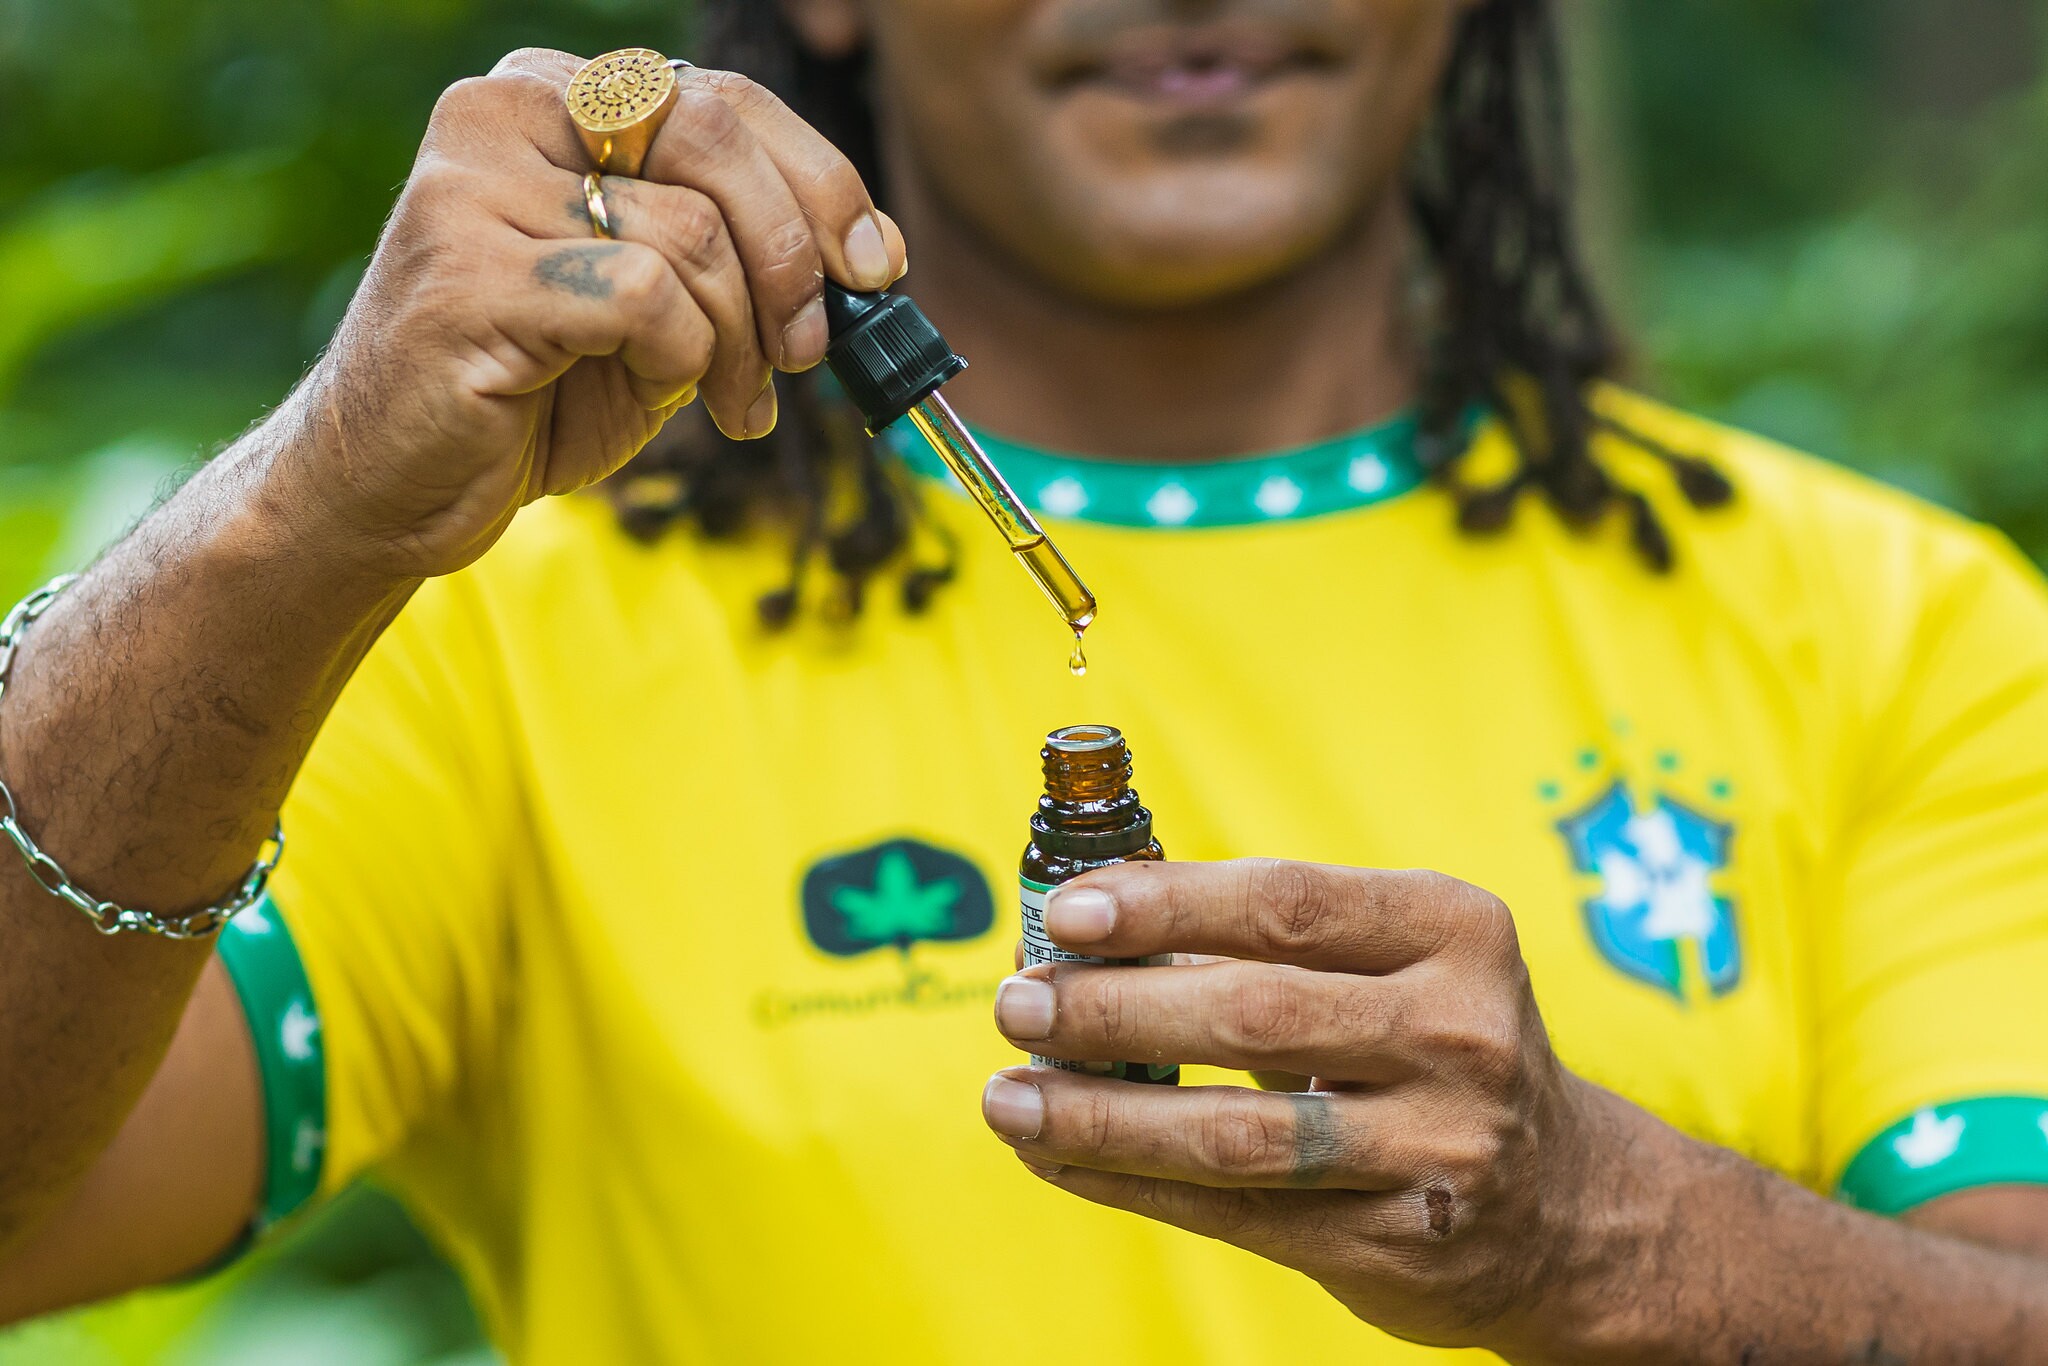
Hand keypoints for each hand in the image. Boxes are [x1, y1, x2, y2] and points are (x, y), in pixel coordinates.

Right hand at [273, 48, 904, 579]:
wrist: (392, 485)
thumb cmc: (530, 394)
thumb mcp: (656, 309)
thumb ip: (732, 256)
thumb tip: (870, 257)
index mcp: (554, 100)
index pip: (722, 99)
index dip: (821, 181)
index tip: (878, 265)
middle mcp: (505, 112)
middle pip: (715, 138)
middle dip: (794, 258)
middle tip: (808, 352)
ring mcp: (474, 185)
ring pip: (691, 234)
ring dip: (739, 341)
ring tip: (731, 403)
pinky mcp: (468, 271)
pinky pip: (643, 299)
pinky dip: (678, 361)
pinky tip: (652, 396)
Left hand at [983, 859, 1622, 1356]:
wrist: (1567, 1204)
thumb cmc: (1436, 1047)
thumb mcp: (1398, 964)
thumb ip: (1268, 938)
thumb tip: (1087, 922)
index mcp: (1454, 933)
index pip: (1285, 904)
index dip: (1165, 905)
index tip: (1068, 913)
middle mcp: (1460, 1036)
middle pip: (1249, 1015)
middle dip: (1112, 1010)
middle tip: (1017, 1004)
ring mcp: (1437, 1149)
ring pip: (1234, 1133)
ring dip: (1101, 1116)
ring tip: (1010, 1098)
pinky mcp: (1399, 1244)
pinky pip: (1237, 1212)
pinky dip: (1133, 1184)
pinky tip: (1059, 1160)